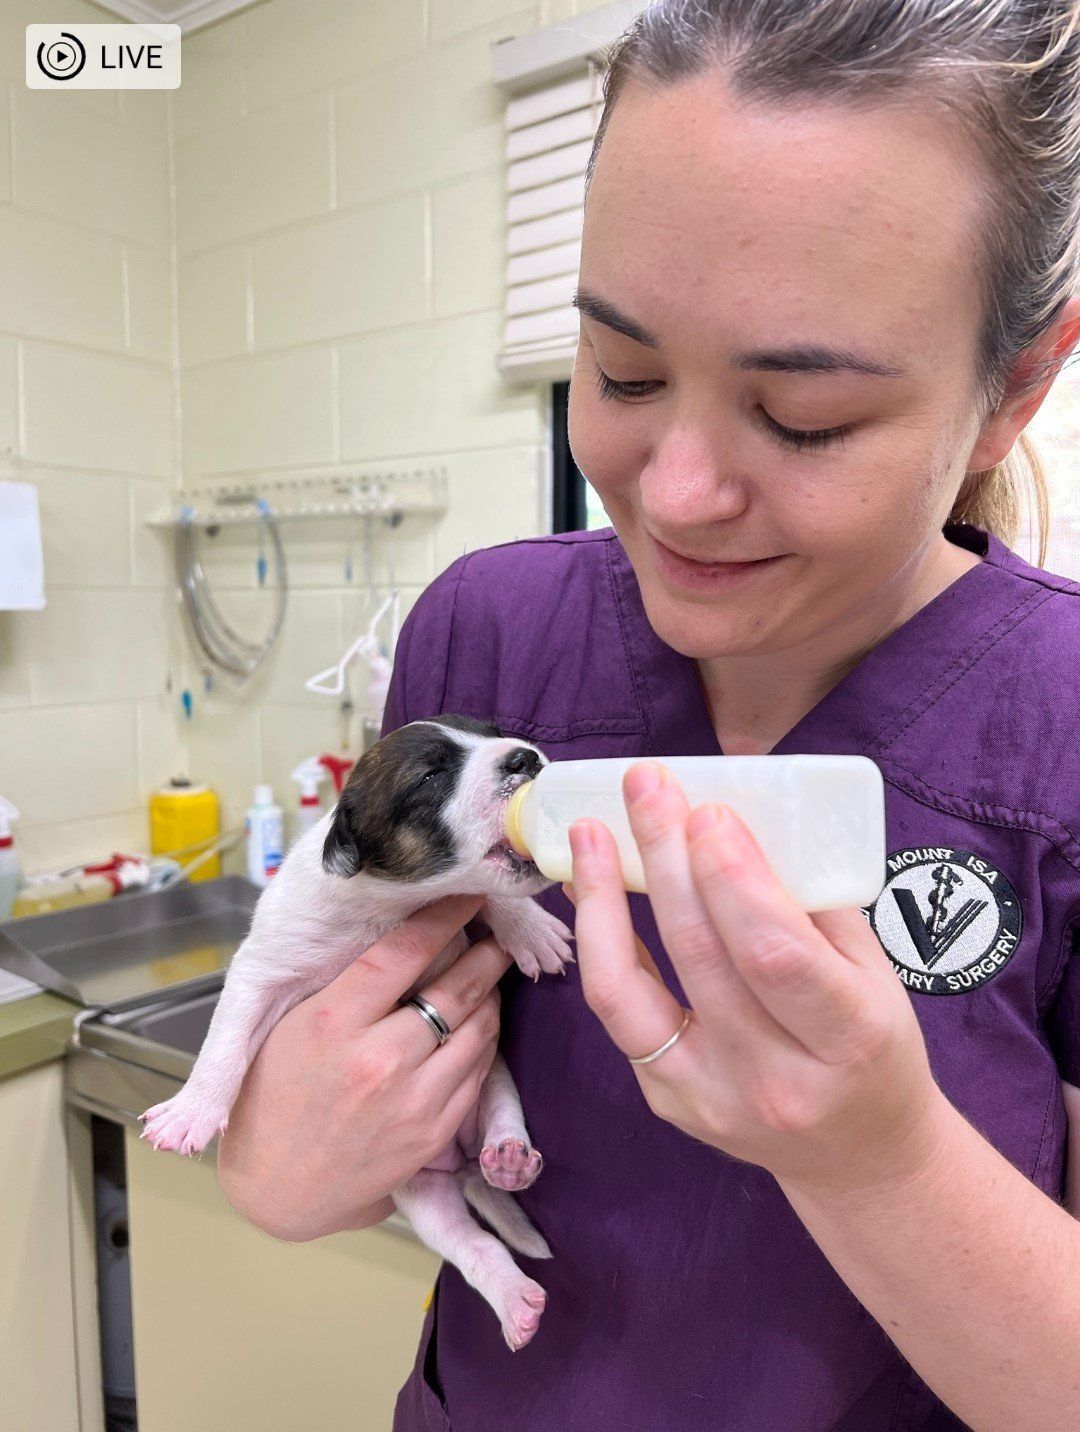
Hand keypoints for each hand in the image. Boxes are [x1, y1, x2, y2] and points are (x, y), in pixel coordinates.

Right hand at [217, 893, 510, 1240]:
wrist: (278, 1188)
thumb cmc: (275, 1094)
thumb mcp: (292, 1025)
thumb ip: (347, 983)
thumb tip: (401, 933)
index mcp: (335, 1022)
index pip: (405, 950)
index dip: (444, 915)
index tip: (465, 893)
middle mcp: (380, 1060)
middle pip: (455, 986)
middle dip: (484, 950)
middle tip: (493, 929)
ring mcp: (414, 1100)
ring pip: (478, 1025)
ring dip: (491, 991)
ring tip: (491, 969)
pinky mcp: (435, 1132)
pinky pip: (480, 1069)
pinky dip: (486, 1036)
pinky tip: (480, 1019)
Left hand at [565, 761, 948, 1201]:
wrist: (858, 1157)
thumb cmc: (872, 1046)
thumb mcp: (874, 974)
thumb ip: (811, 905)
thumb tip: (735, 820)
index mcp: (849, 1038)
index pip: (774, 954)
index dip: (732, 878)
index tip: (708, 812)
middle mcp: (775, 1078)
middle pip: (699, 957)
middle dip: (665, 858)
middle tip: (645, 787)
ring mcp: (710, 1097)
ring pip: (630, 991)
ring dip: (601, 900)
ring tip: (590, 833)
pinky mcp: (667, 1100)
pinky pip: (620, 1011)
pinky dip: (601, 943)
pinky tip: (592, 889)